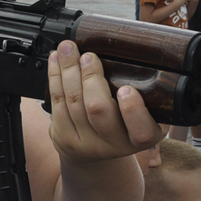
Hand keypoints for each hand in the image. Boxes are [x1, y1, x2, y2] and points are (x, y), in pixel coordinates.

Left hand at [48, 40, 163, 164]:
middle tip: (88, 56)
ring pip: (73, 101)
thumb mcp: (143, 113)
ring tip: (68, 49)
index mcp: (140, 137)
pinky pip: (56, 102)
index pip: (142, 132)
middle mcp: (114, 145)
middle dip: (90, 78)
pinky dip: (55, 77)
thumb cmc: (123, 122)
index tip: (126, 89)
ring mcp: (85, 143)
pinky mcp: (63, 136)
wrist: (95, 151)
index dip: (133, 110)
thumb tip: (130, 51)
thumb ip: (144, 92)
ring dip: (68, 70)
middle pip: (98, 110)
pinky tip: (56, 60)